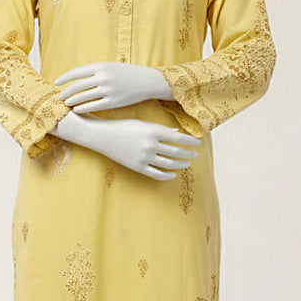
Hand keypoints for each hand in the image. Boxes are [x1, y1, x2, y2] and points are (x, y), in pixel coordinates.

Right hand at [53, 112, 199, 180]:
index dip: (190, 141)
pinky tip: (173, 174)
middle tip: (195, 154)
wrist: (102, 136)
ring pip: (168, 163)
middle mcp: (151, 144)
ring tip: (186, 163)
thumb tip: (176, 133)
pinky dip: (167, 175)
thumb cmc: (123, 126)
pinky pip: (156, 174)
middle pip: (176, 151)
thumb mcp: (142, 124)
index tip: (198, 143)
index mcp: (153, 130)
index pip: (178, 137)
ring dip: (180, 164)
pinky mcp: (137, 167)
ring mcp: (144, 157)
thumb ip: (160, 129)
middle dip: (188, 153)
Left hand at [55, 62, 172, 111]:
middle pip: (78, 86)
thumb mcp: (110, 66)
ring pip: (84, 97)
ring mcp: (108, 90)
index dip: (65, 78)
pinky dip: (83, 108)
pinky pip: (93, 106)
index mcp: (101, 66)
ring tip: (66, 104)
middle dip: (66, 92)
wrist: (146, 81)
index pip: (77, 72)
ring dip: (73, 101)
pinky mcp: (113, 102)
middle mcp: (103, 78)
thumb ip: (95, 71)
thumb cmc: (127, 73)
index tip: (56, 82)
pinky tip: (77, 110)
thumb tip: (78, 77)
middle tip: (59, 97)